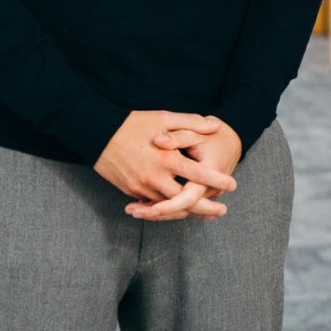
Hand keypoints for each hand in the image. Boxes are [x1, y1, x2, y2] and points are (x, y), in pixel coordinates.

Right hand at [93, 110, 236, 218]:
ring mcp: (142, 187)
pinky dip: (168, 208)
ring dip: (187, 211)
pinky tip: (179, 208)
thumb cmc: (133, 124)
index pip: (199, 175)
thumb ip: (191, 123)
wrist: (97, 135)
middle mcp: (156, 177)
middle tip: (222, 211)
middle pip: (186, 201)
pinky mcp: (131, 192)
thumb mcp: (164, 117)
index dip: (218, 181)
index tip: (233, 185)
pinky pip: (153, 205)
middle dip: (206, 209)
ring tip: (205, 213)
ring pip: (170, 207)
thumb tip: (215, 126)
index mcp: (168, 158)